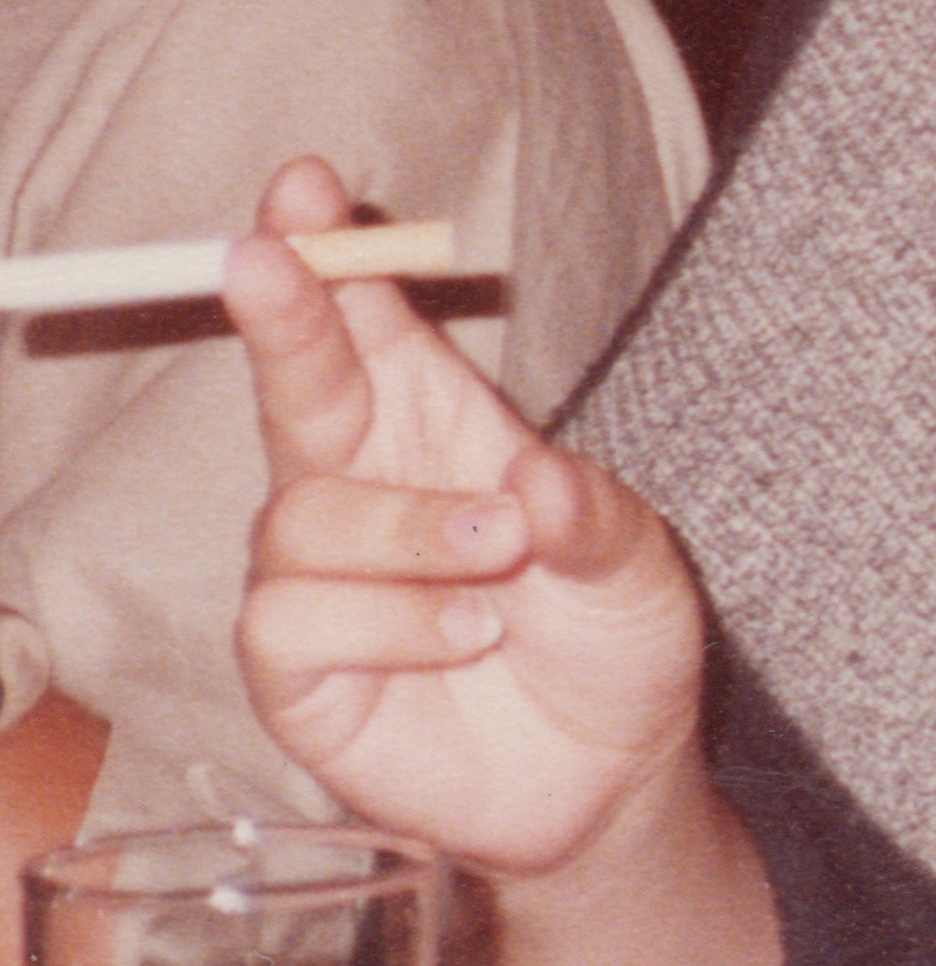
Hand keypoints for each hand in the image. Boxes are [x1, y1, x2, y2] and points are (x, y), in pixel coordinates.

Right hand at [227, 155, 705, 878]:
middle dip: (281, 317)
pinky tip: (466, 637)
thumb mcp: (638, 563)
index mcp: (441, 430)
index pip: (369, 327)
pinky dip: (392, 622)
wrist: (612, 775)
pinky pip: (295, 621)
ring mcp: (320, 582)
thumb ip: (592, 514)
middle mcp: (365, 490)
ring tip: (503, 562)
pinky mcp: (298, 674)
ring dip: (411, 531)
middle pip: (295, 387)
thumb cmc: (614, 641)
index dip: (330, 257)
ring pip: (303, 516)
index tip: (307, 190)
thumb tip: (531, 482)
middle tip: (266, 255)